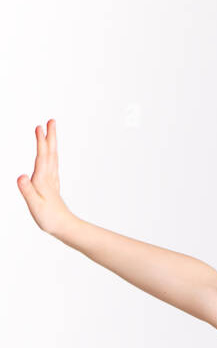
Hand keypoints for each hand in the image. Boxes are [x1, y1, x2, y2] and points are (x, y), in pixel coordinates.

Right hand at [17, 119, 75, 235]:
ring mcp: (52, 180)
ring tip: (51, 130)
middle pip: (50, 153)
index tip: (39, 127)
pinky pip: (53, 164)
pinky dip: (51, 154)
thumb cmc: (49, 218)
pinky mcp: (53, 184)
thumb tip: (21, 176)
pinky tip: (51, 152)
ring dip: (51, 142)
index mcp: (43, 180)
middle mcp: (49, 177)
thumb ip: (27, 191)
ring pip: (53, 157)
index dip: (41, 142)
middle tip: (51, 121)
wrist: (64, 227)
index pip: (42, 157)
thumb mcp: (34, 206)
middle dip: (50, 136)